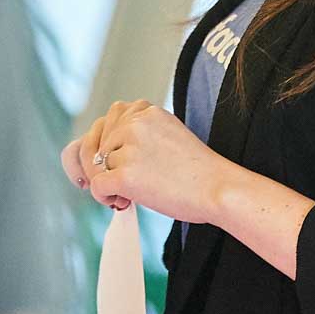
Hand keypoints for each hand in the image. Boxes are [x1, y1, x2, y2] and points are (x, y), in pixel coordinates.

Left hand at [60, 99, 234, 222]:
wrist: (218, 189)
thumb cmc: (198, 170)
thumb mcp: (169, 134)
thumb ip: (140, 132)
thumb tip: (105, 151)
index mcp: (146, 111)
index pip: (110, 120)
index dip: (108, 144)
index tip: (117, 161)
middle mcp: (135, 124)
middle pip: (98, 142)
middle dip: (103, 164)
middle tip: (124, 183)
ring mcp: (129, 149)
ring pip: (96, 166)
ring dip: (107, 181)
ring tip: (129, 194)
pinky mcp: (125, 175)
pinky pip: (97, 186)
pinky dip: (104, 197)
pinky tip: (123, 201)